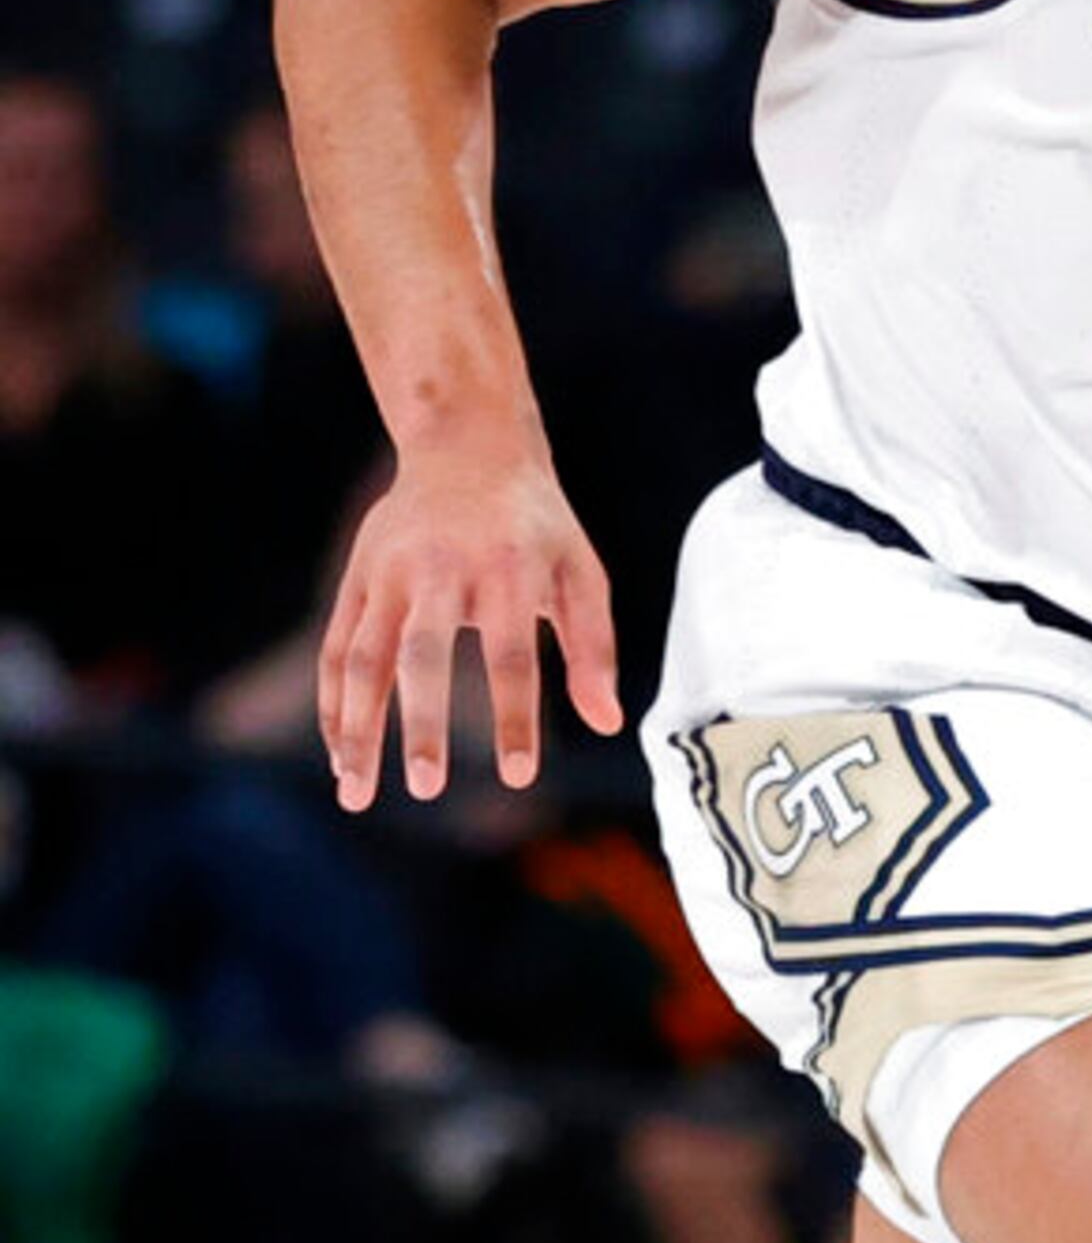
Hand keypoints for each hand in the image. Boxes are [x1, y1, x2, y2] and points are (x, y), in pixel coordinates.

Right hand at [318, 445, 620, 809]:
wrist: (468, 448)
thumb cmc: (538, 527)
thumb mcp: (580, 571)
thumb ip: (594, 647)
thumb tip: (607, 722)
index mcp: (510, 568)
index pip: (512, 653)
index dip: (515, 716)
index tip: (519, 775)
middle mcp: (443, 569)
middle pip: (425, 655)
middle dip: (421, 725)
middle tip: (427, 789)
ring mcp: (391, 573)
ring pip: (363, 658)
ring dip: (356, 729)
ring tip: (356, 794)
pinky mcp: (357, 579)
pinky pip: (336, 649)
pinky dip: (333, 705)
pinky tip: (340, 755)